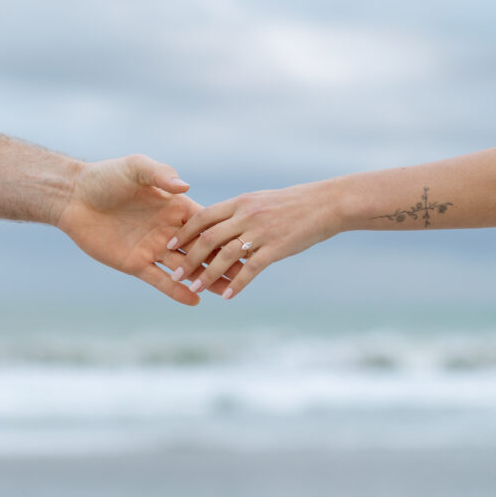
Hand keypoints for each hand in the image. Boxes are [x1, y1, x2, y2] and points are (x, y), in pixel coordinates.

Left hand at [56, 154, 233, 304]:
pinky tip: (196, 300)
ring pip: (185, 268)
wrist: (73, 196)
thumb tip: (185, 187)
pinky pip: (159, 280)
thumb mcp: (135, 168)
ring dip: (205, 279)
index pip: (205, 223)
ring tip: (227, 292)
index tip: (247, 242)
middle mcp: (167, 230)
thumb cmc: (105, 176)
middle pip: (201, 249)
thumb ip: (160, 175)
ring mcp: (152, 248)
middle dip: (222, 261)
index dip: (224, 233)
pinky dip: (176, 291)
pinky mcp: (134, 263)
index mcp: (173, 206)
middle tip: (246, 273)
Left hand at [166, 181, 341, 299]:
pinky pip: (251, 269)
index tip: (170, 244)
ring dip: (206, 275)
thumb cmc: (293, 204)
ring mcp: (260, 232)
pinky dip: (236, 284)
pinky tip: (226, 296)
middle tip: (176, 273)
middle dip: (188, 258)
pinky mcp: (275, 248)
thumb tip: (218, 225)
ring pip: (225, 256)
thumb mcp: (260, 200)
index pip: (203, 216)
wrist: (325, 204)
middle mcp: (246, 216)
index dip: (184, 232)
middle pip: (208, 238)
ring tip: (194, 288)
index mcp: (240, 203)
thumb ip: (239, 212)